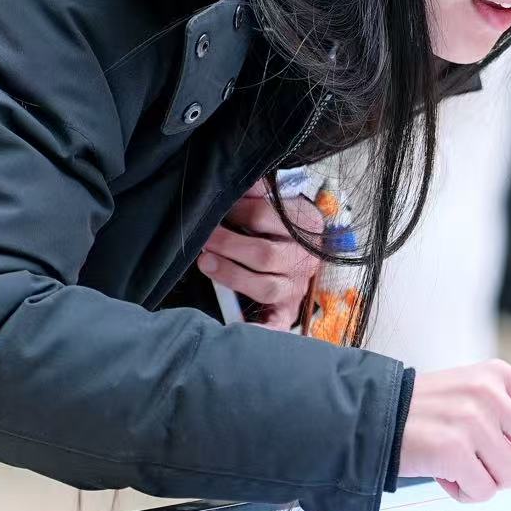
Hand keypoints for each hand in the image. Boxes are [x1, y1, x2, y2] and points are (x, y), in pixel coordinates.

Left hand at [198, 181, 323, 328]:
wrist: (304, 255)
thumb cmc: (281, 229)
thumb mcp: (277, 205)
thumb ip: (259, 193)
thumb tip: (240, 180)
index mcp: (306, 226)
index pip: (267, 216)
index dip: (237, 211)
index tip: (217, 209)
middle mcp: (305, 259)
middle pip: (264, 254)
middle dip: (228, 245)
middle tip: (204, 239)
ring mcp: (296, 287)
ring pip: (265, 287)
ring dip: (231, 276)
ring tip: (206, 263)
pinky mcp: (288, 311)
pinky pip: (276, 324)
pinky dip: (262, 329)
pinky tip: (242, 328)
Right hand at [399, 360, 510, 501]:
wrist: (373, 417)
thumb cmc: (427, 414)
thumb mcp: (476, 407)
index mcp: (500, 375)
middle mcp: (490, 392)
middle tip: (487, 463)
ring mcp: (472, 419)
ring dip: (489, 482)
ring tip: (460, 466)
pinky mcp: (453, 448)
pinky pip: (483, 490)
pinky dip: (466, 492)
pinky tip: (445, 475)